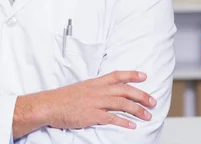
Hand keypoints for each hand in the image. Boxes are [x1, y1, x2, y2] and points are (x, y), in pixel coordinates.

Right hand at [13, 71, 154, 138]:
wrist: (48, 105)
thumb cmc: (62, 99)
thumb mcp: (80, 89)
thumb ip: (94, 90)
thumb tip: (104, 94)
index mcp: (94, 83)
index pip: (117, 75)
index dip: (132, 75)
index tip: (144, 76)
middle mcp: (97, 90)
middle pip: (124, 90)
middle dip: (141, 95)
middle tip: (153, 102)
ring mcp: (95, 102)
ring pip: (122, 104)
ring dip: (137, 110)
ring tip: (147, 116)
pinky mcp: (91, 114)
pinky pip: (111, 118)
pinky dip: (124, 122)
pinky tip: (132, 126)